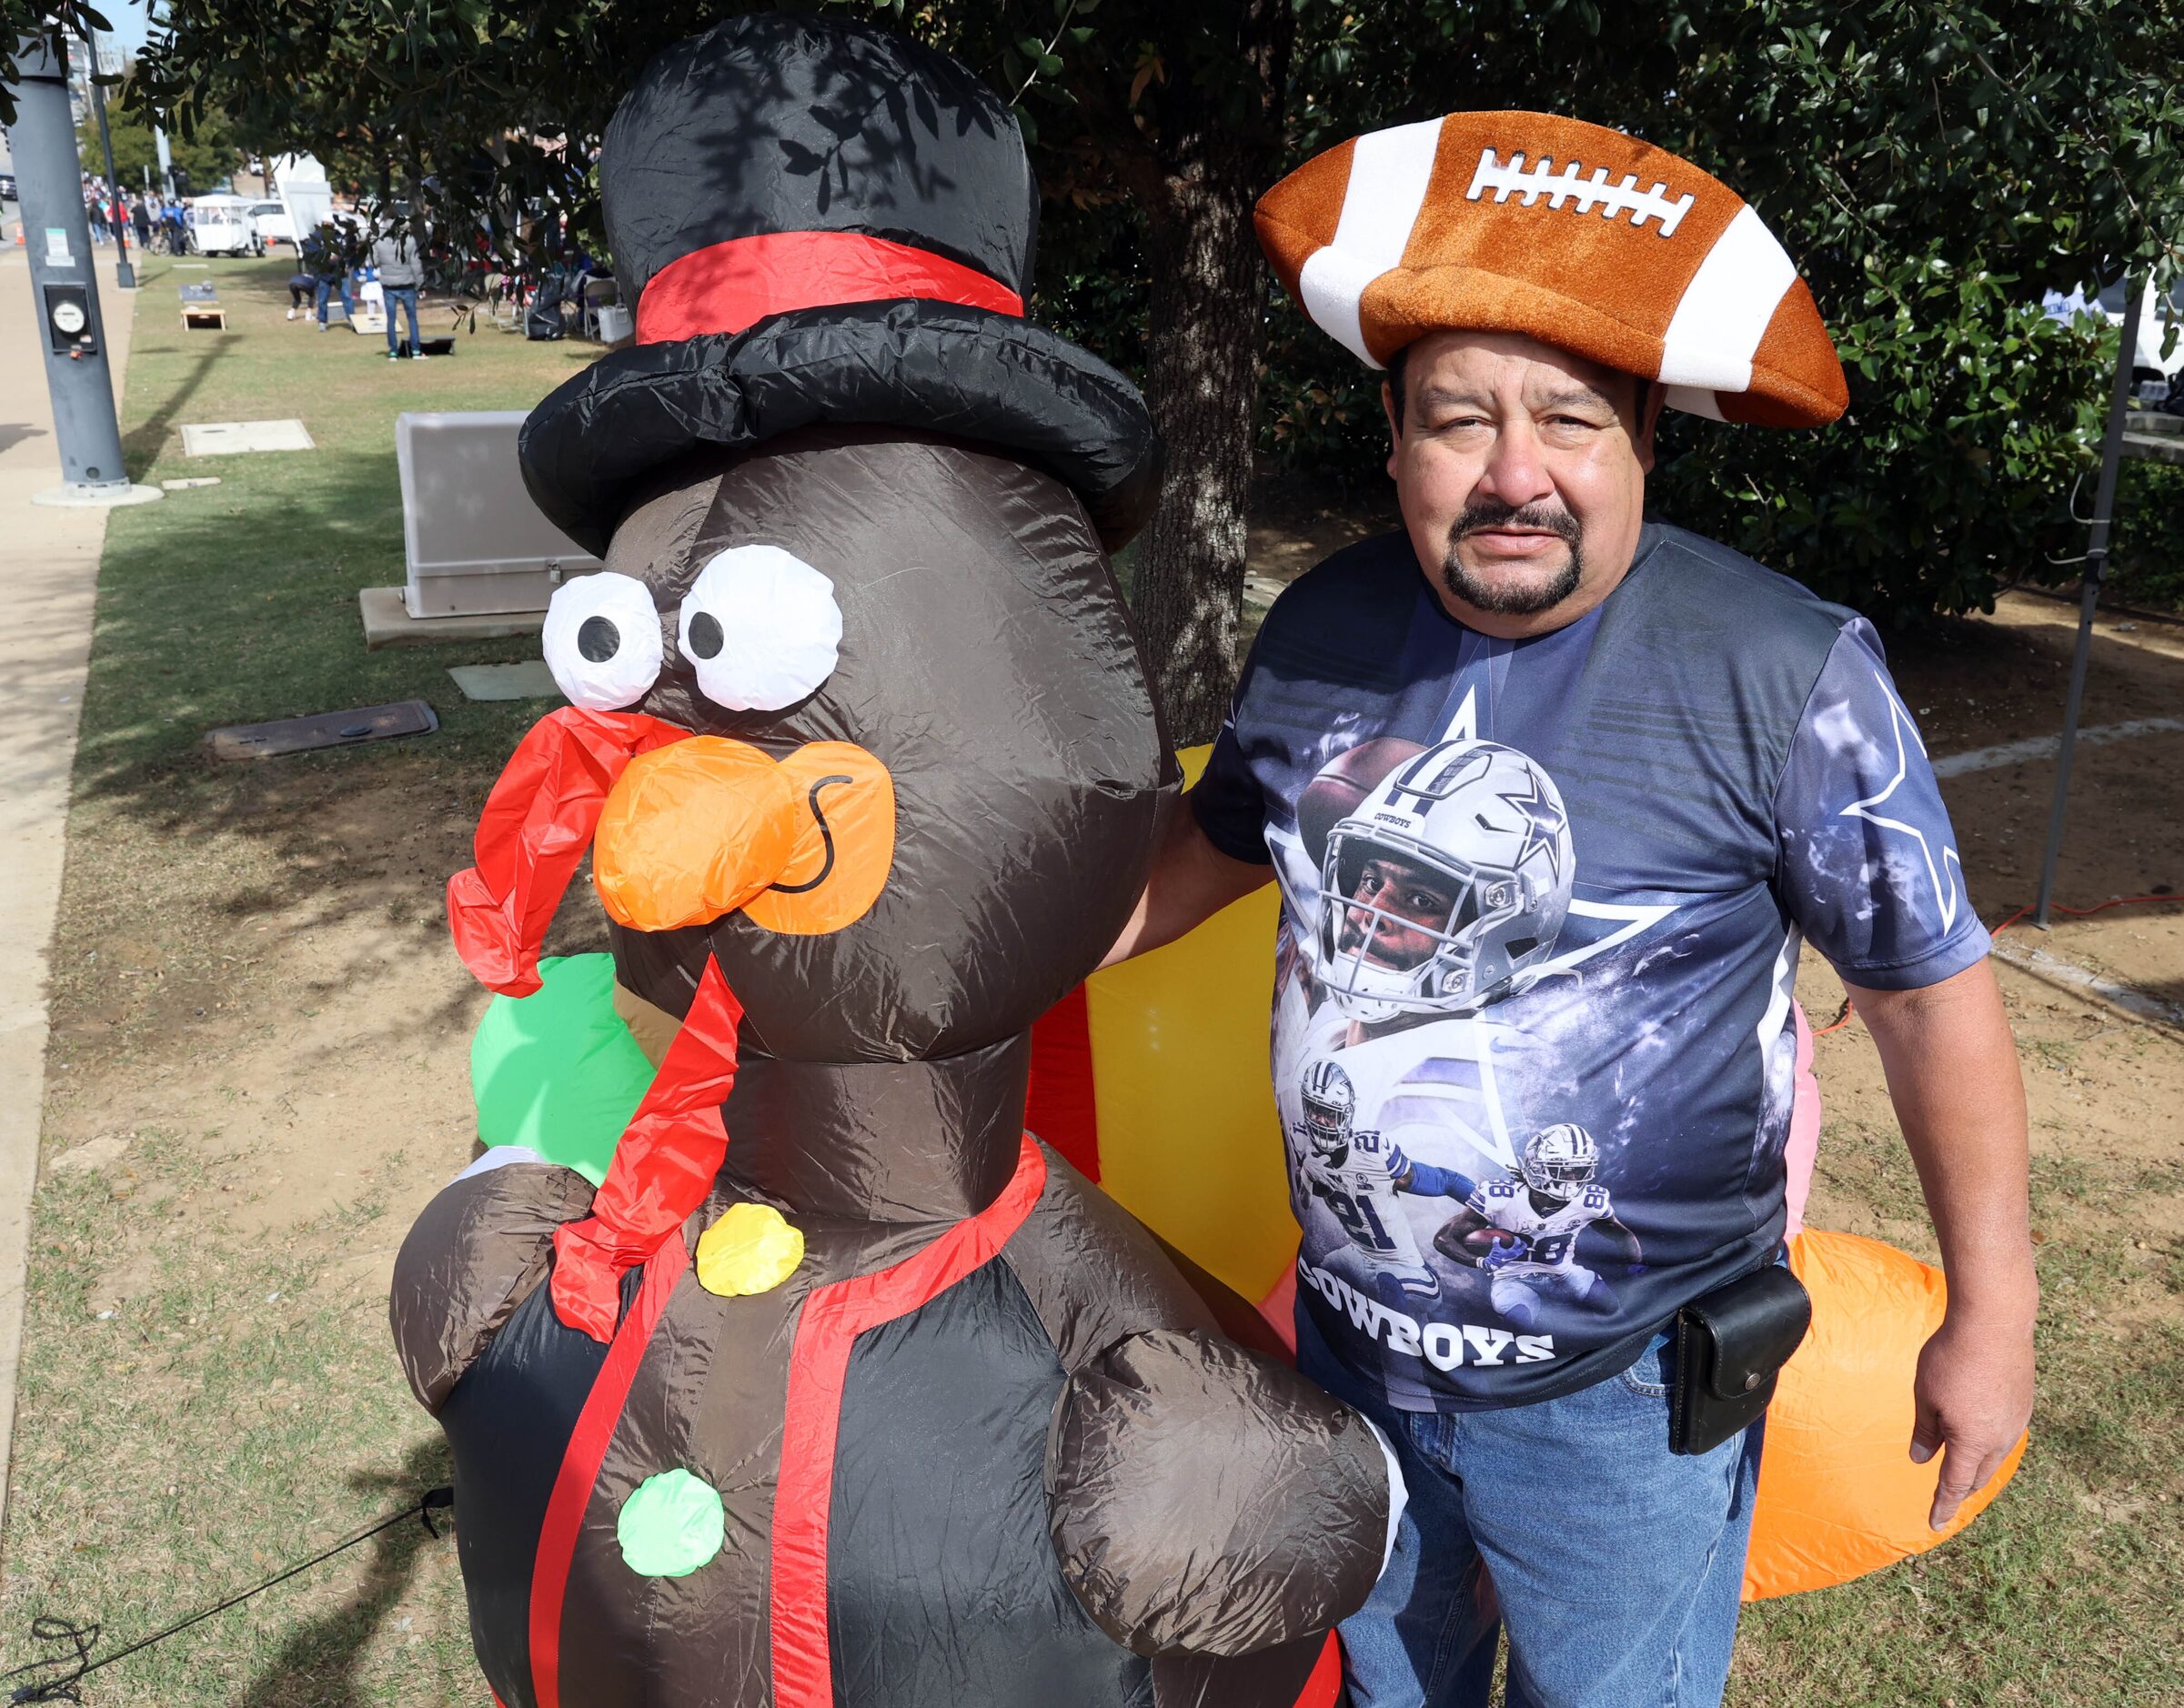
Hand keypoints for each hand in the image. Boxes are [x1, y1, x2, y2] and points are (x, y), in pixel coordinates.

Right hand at [1478, 1233, 1527, 1272]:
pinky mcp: (1511, 1258)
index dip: (1517, 1239)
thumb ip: (1496, 1242)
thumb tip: (1497, 1238)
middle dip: (1523, 1243)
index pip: (1518, 1243)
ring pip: (1521, 1251)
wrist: (1493, 1265)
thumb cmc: (1495, 1258)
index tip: (1514, 1237)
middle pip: (1523, 1248)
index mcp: (1512, 1252)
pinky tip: (1513, 1248)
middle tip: (1520, 1240)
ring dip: (1521, 1247)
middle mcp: (1514, 1255)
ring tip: (1518, 1243)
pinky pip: (1517, 1253)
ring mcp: (1513, 1257)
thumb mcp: (1495, 1249)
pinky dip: (1517, 1249)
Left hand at [1910, 1310, 2034, 1529]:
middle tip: (1947, 1496)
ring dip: (1978, 1465)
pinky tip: (1982, 1434)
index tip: (1934, 1523)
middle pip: (1978, 1474)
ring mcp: (2016, 1421)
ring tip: (1964, 1469)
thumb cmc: (1952, 1358)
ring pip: (1995, 1455)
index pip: (1955, 1485)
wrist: (1995, 1324)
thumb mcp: (1925, 1394)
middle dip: (1962, 1487)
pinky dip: (1990, 1443)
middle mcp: (1999, 1438)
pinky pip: (2005, 1434)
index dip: (1943, 1505)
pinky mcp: (2024, 1403)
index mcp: (1972, 1441)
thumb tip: (1922, 1459)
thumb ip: (1925, 1430)